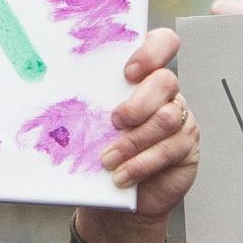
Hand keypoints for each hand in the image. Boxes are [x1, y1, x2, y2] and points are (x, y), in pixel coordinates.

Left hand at [73, 29, 199, 242]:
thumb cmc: (100, 154)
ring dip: (133, 140)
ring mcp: (180, 119)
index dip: (151, 51)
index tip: (128, 73)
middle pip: (165, 81)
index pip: (162, 43)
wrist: (114, 199)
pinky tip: (123, 174)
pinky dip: (142, 163)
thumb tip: (56, 90)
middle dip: (138, 103)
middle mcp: (166, 93)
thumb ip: (89, 103)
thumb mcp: (90, 123)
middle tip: (114, 121)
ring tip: (109, 159)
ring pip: (166, 118)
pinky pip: (170, 148)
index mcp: (143, 76)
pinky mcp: (186, 147)